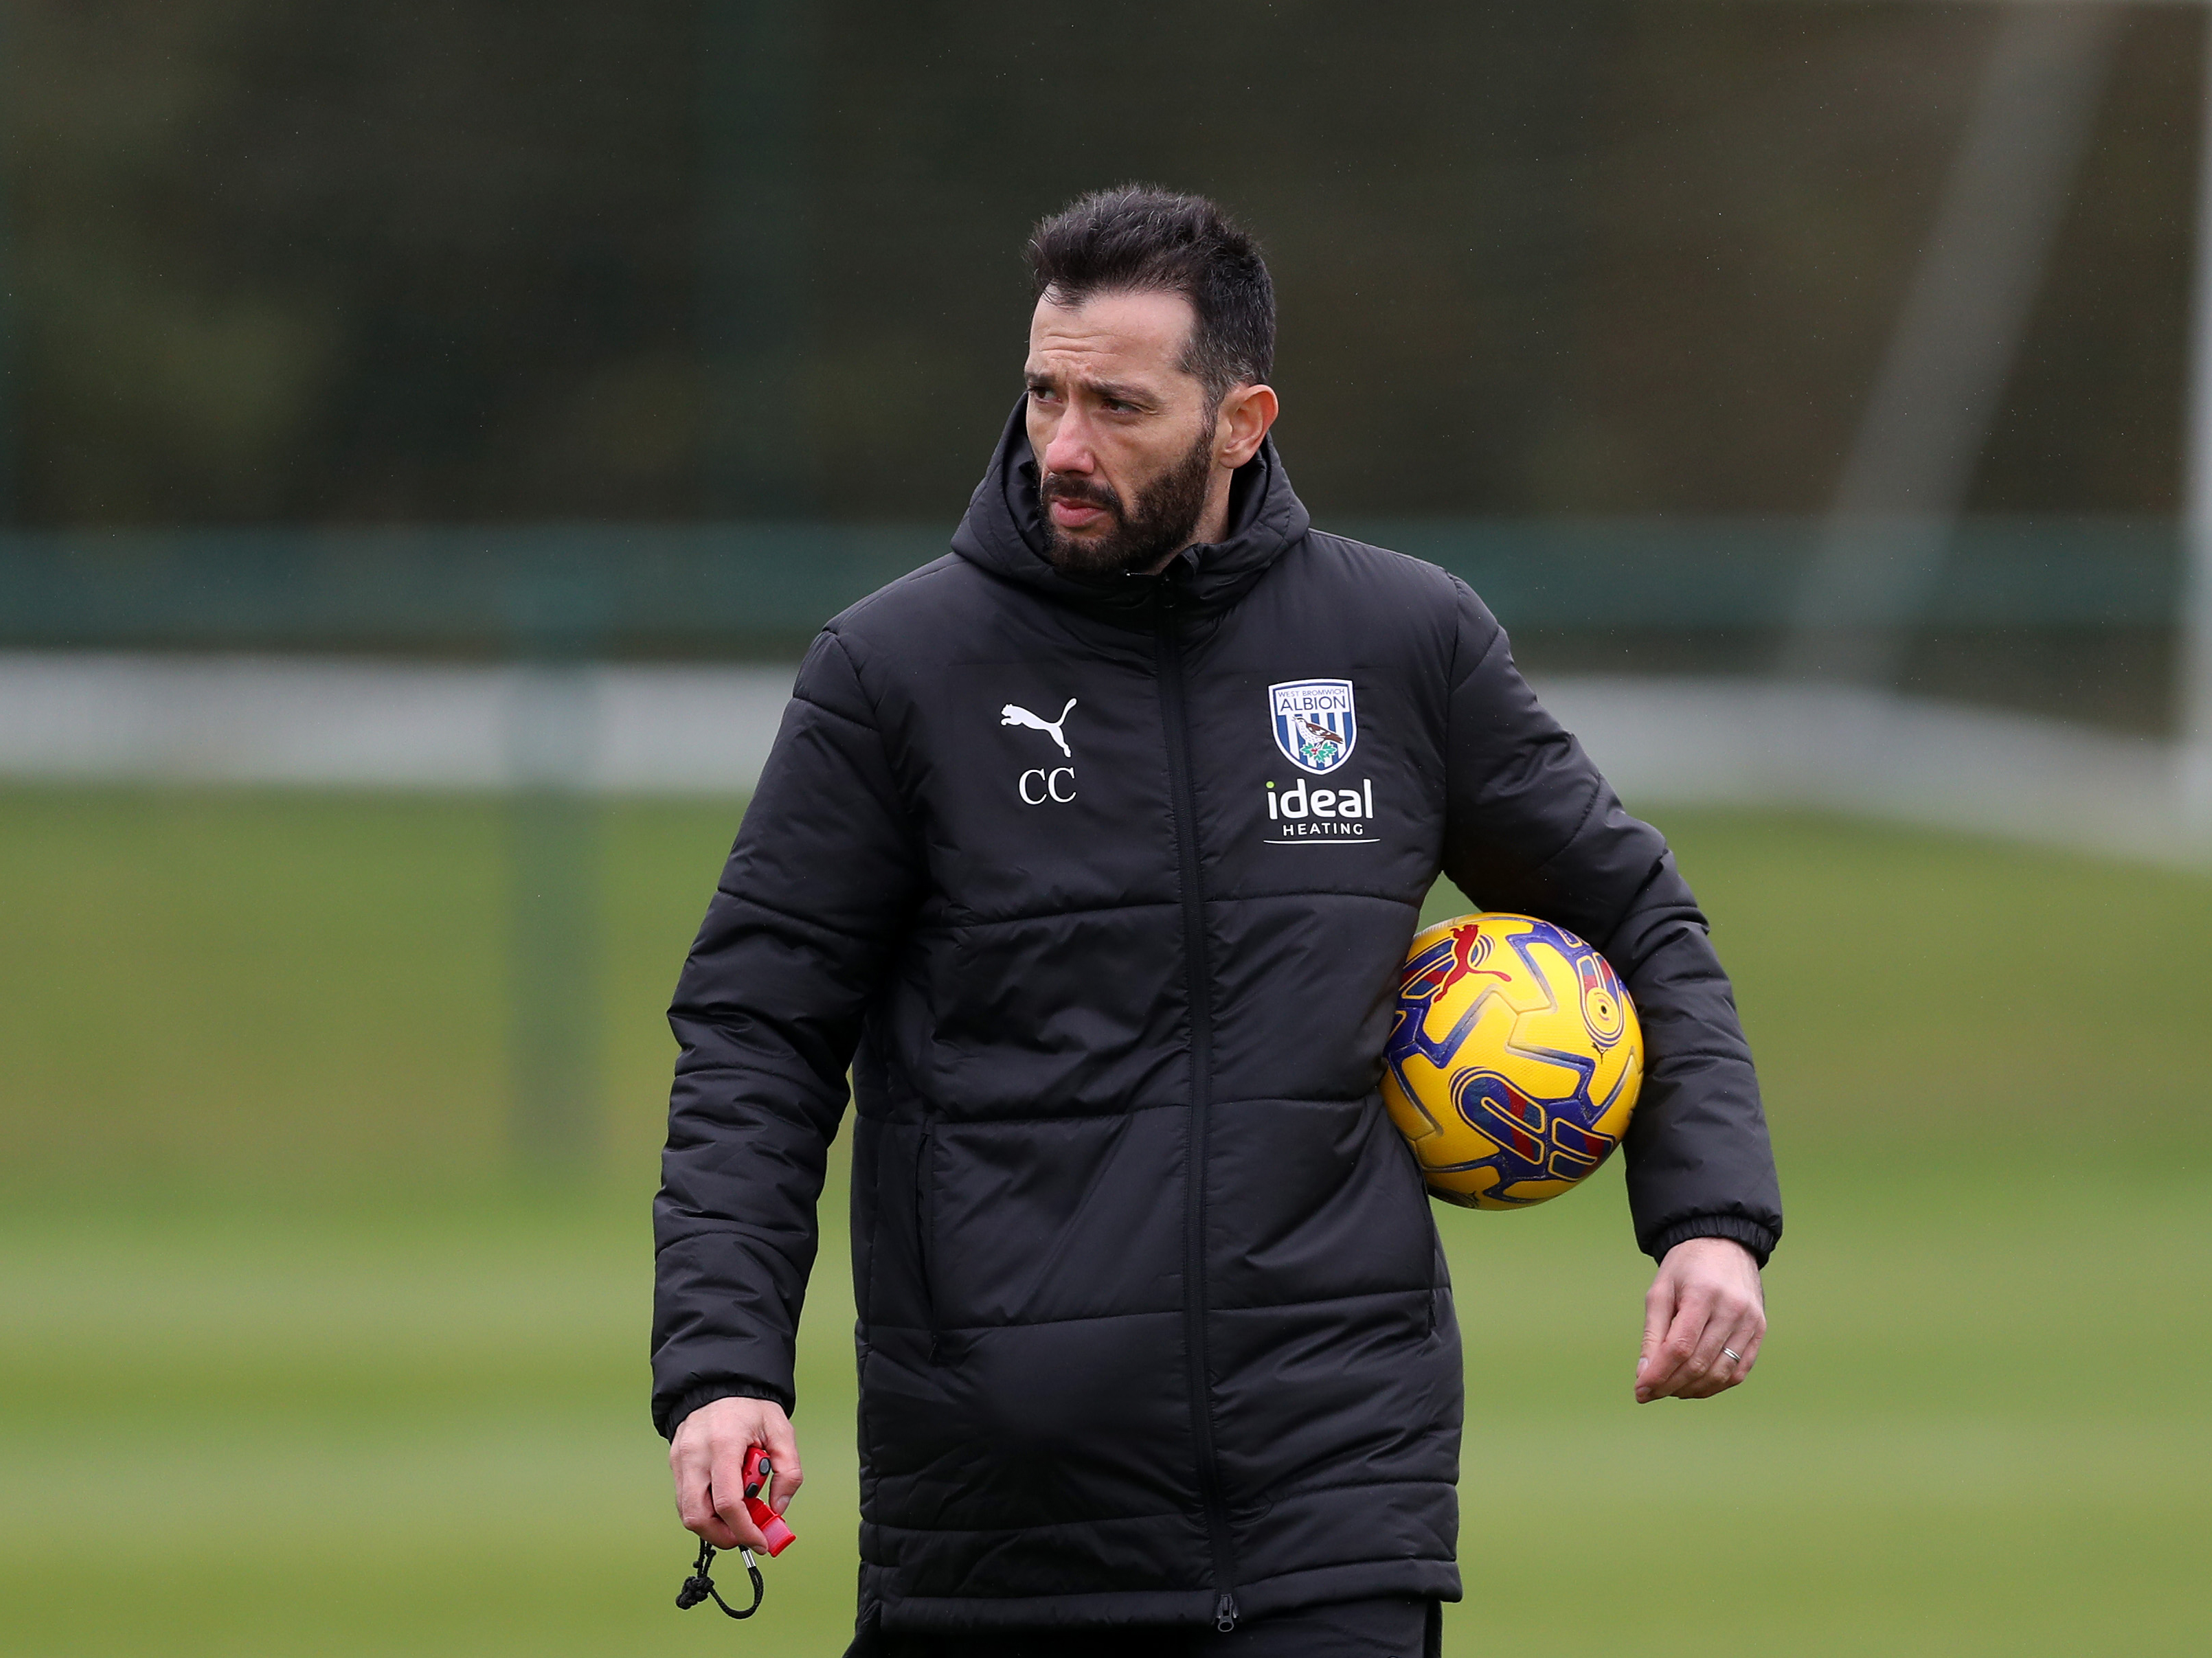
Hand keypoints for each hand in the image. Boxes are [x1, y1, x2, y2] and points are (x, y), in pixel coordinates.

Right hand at [670, 1394, 802, 1549]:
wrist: (720, 1383)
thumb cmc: (750, 1407)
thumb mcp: (781, 1431)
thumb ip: (788, 1472)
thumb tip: (778, 1509)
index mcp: (724, 1444)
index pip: (728, 1502)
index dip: (744, 1530)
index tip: (760, 1541)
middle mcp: (695, 1454)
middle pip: (697, 1516)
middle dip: (723, 1536)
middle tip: (745, 1536)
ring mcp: (680, 1460)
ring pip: (687, 1513)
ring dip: (713, 1526)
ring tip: (737, 1516)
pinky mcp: (675, 1463)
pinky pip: (684, 1499)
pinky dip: (704, 1510)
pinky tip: (723, 1502)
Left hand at [1635, 1236, 1764, 1402]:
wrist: (1724, 1245)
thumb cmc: (1686, 1268)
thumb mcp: (1660, 1290)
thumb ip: (1653, 1333)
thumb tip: (1645, 1375)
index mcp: (1703, 1294)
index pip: (1680, 1347)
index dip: (1659, 1374)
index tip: (1640, 1391)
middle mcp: (1732, 1310)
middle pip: (1700, 1363)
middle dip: (1670, 1385)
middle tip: (1649, 1393)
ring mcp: (1751, 1322)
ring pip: (1720, 1373)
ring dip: (1692, 1389)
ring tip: (1670, 1390)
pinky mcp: (1759, 1331)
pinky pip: (1739, 1371)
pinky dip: (1715, 1385)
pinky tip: (1695, 1386)